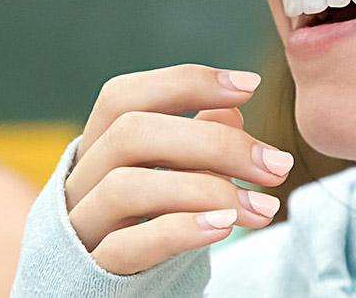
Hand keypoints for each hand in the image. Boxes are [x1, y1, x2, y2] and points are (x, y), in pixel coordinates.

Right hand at [63, 64, 291, 275]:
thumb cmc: (139, 233)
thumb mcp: (168, 186)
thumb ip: (192, 149)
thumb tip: (230, 109)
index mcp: (94, 150)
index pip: (123, 97)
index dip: (184, 83)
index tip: (250, 85)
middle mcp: (79, 181)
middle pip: (130, 134)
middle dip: (212, 142)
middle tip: (276, 165)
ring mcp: (81, 227)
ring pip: (126, 186)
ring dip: (206, 189)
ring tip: (263, 208)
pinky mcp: (92, 273)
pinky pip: (126, 246)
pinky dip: (180, 230)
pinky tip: (224, 226)